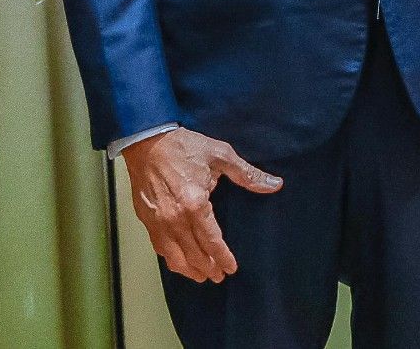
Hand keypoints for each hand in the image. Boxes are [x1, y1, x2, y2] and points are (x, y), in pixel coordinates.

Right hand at [122, 127, 281, 282]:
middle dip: (207, 267)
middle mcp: (174, 219)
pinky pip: (159, 247)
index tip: (231, 269)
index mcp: (195, 204)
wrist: (148, 142)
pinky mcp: (146, 220)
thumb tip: (274, 184)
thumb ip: (247, 174)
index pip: (211, 240)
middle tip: (218, 277)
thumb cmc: (186, 147)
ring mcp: (157, 222)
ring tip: (202, 276)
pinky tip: (179, 262)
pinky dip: (170, 259)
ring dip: (188, 269)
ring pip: (173, 256)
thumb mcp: (221, 155)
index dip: (222, 256)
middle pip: (192, 253)